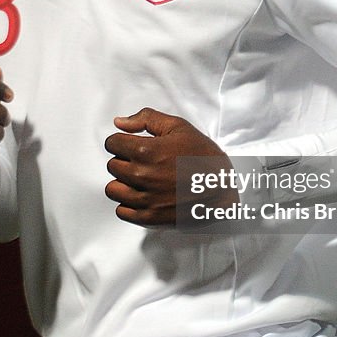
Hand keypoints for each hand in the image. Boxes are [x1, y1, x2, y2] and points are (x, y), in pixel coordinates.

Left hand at [104, 108, 235, 226]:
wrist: (224, 188)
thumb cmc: (205, 157)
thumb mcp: (179, 127)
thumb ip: (146, 119)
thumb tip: (119, 122)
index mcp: (146, 151)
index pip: (112, 143)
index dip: (122, 141)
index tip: (132, 145)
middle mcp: (142, 176)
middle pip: (112, 165)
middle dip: (124, 160)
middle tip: (143, 161)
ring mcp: (145, 199)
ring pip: (113, 189)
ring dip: (123, 183)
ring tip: (141, 179)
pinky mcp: (150, 218)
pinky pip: (122, 211)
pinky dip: (129, 203)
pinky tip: (143, 195)